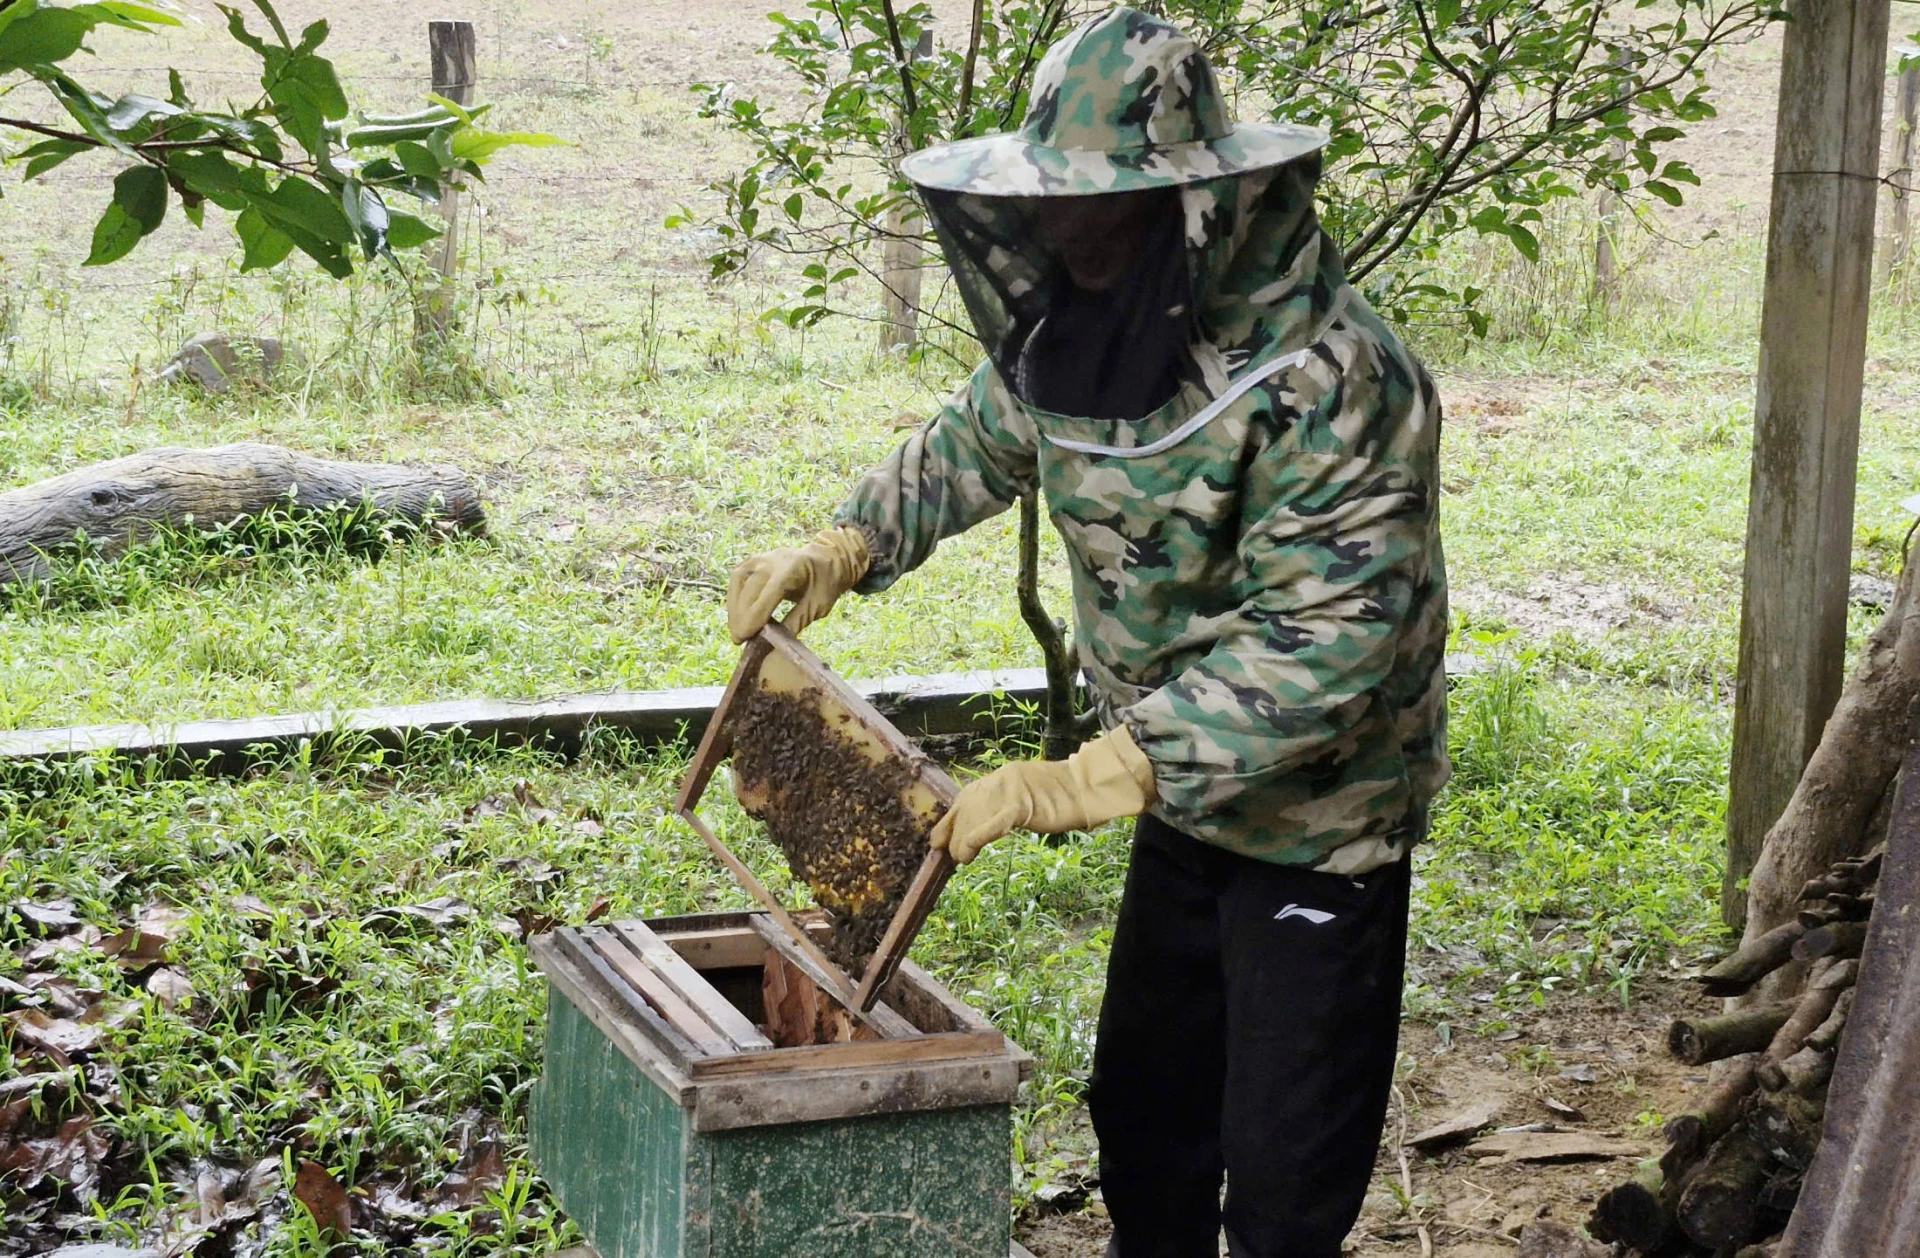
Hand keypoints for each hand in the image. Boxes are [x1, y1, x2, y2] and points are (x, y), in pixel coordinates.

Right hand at [725, 526, 870, 642]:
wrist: (827, 559)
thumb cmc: (825, 584)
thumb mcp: (817, 607)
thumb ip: (795, 623)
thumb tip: (773, 645)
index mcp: (793, 569)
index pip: (768, 593)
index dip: (754, 616)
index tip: (745, 637)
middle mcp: (773, 560)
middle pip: (750, 587)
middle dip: (741, 616)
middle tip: (738, 639)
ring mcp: (762, 558)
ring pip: (739, 581)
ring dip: (734, 607)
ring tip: (736, 629)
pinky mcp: (754, 560)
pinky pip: (738, 577)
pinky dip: (734, 596)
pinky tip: (736, 614)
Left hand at [929, 728, 1156, 862]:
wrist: (1088, 788)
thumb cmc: (1061, 798)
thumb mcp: (1025, 799)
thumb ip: (1002, 808)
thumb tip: (977, 831)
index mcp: (999, 777)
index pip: (965, 798)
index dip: (949, 821)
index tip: (937, 841)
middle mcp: (1000, 779)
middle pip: (967, 809)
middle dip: (956, 833)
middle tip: (953, 856)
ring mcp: (1011, 789)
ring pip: (977, 817)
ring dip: (965, 840)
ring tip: (964, 858)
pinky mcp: (1023, 802)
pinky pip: (996, 822)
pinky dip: (979, 835)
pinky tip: (971, 849)